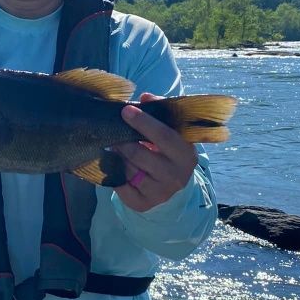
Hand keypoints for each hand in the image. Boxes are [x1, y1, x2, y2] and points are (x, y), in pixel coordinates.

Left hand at [114, 93, 197, 212]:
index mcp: (186, 155)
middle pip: (139, 154)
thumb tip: (145, 96)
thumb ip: (159, 113)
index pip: (164, 136)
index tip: (126, 111)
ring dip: (118, 156)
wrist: (171, 187)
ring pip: (128, 169)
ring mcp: (159, 193)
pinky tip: (114, 163)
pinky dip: (113, 171)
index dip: (143, 122)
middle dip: (123, 141)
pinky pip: (119, 183)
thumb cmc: (168, 152)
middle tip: (115, 133)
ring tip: (116, 148)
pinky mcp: (142, 203)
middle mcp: (176, 177)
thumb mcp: (171, 133)